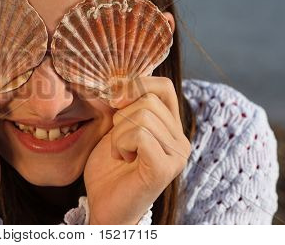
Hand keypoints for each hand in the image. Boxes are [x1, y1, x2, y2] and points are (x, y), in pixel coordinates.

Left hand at [84, 77, 190, 224]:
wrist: (103, 204)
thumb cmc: (108, 168)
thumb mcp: (112, 127)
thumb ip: (122, 104)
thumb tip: (119, 79)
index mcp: (170, 126)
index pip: (164, 86)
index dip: (137, 84)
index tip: (114, 97)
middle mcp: (180, 139)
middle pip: (149, 100)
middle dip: (121, 116)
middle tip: (118, 141)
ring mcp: (177, 154)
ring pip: (144, 116)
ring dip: (118, 133)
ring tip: (120, 153)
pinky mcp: (165, 167)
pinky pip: (140, 135)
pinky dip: (121, 143)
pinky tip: (123, 159)